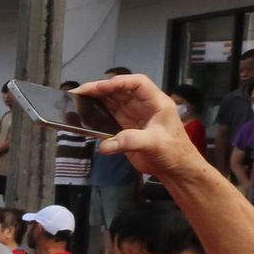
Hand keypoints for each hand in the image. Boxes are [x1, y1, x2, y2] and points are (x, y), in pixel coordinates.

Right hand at [72, 73, 207, 180]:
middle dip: (101, 89)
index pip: (137, 83)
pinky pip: (109, 117)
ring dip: (96, 100)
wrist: (176, 170)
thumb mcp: (154, 144)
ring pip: (112, 102)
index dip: (118, 82)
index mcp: (156, 102)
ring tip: (77, 100)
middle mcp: (144, 105)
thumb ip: (129, 141)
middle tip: (80, 92)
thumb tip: (104, 146)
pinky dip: (96, 116)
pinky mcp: (126, 128)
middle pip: (120, 90)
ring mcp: (134, 116)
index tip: (100, 87)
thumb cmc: (174, 153)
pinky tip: (84, 116)